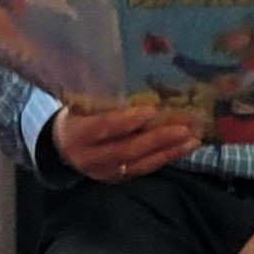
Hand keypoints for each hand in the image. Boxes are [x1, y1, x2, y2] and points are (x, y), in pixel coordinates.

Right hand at [51, 105, 199, 185]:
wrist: (60, 149)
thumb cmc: (74, 116)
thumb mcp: (78, 104)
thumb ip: (99, 96)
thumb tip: (131, 75)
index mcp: (77, 134)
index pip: (103, 128)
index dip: (126, 121)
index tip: (151, 110)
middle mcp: (90, 158)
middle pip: (126, 150)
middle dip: (157, 139)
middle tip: (184, 128)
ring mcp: (105, 172)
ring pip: (139, 164)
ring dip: (168, 152)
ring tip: (193, 140)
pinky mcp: (118, 178)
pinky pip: (144, 169)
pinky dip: (165, 158)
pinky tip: (184, 148)